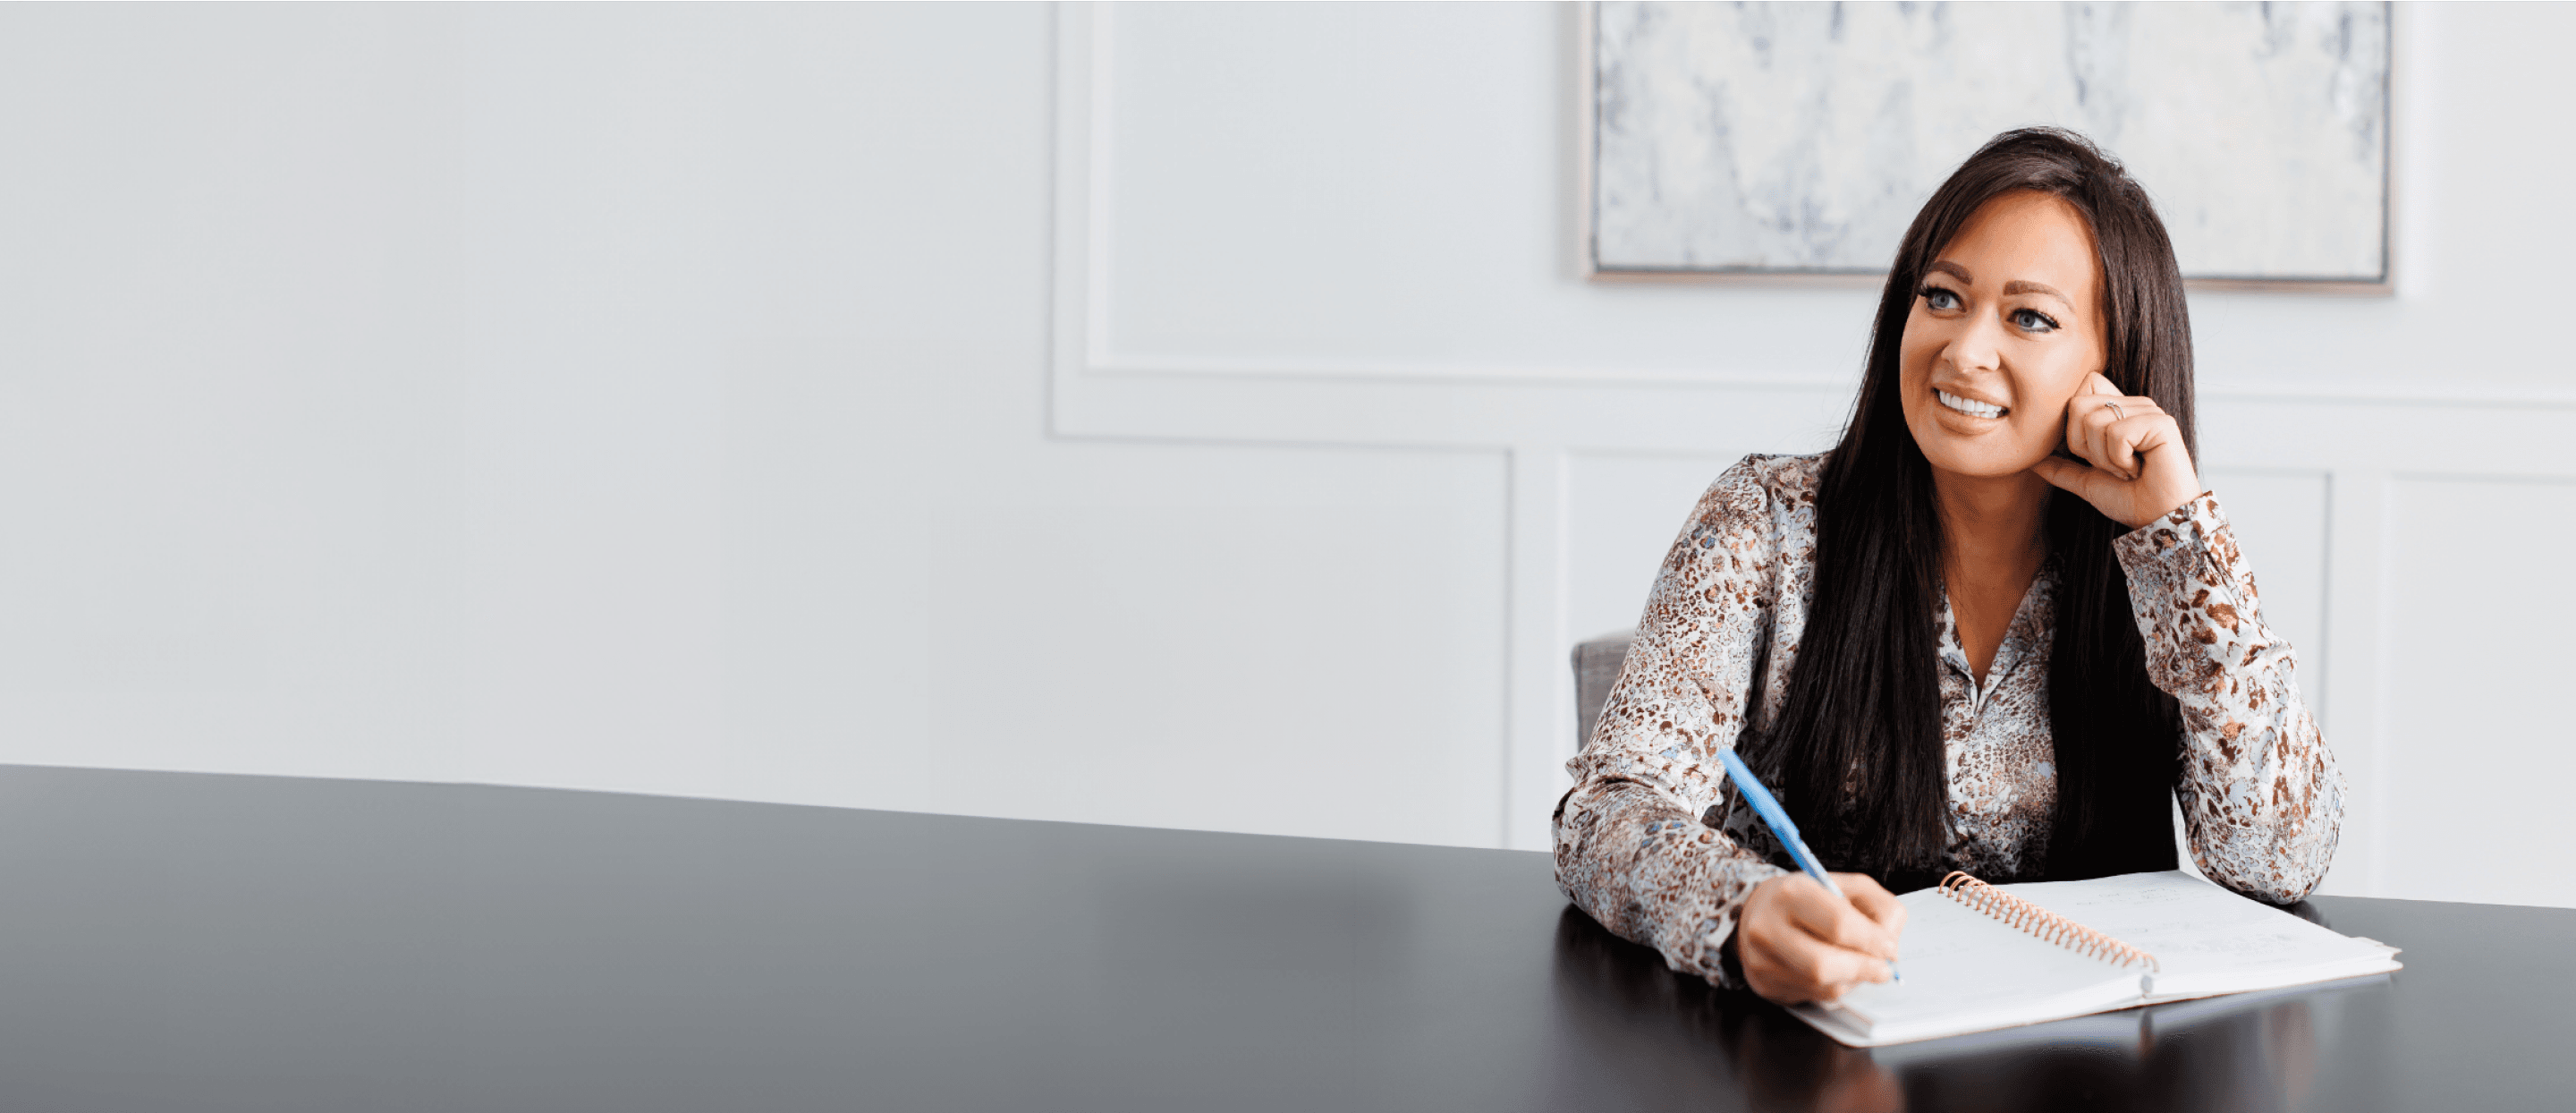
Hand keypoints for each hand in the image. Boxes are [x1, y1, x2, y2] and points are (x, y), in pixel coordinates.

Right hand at [1737, 872, 1905, 1004]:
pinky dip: (1835, 987)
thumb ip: (1879, 906)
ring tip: (1858, 966)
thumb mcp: (1846, 885)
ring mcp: (1762, 960)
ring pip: (1822, 986)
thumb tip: (1890, 946)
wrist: (1757, 913)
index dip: (1872, 940)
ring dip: (1852, 980)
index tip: (1889, 947)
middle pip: (1823, 963)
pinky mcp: (1764, 985)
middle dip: (1863, 969)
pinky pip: (1813, 996)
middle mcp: (1768, 927)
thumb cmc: (1806, 899)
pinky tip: (1835, 972)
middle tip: (1882, 968)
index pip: (1838, 923)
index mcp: (1791, 892)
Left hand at [2029, 372, 2200, 529]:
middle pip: (2078, 404)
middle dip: (2083, 445)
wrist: (2159, 520)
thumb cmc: (2130, 499)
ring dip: (2103, 457)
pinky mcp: (2161, 423)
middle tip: (2110, 466)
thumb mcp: (2086, 481)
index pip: (2082, 386)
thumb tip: (2031, 459)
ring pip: (2094, 421)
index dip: (2073, 424)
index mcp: (2118, 411)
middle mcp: (2133, 404)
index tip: (2090, 454)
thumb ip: (2060, 467)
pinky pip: (2116, 433)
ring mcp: (2148, 411)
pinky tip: (2138, 469)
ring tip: (2126, 469)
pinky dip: (2120, 460)